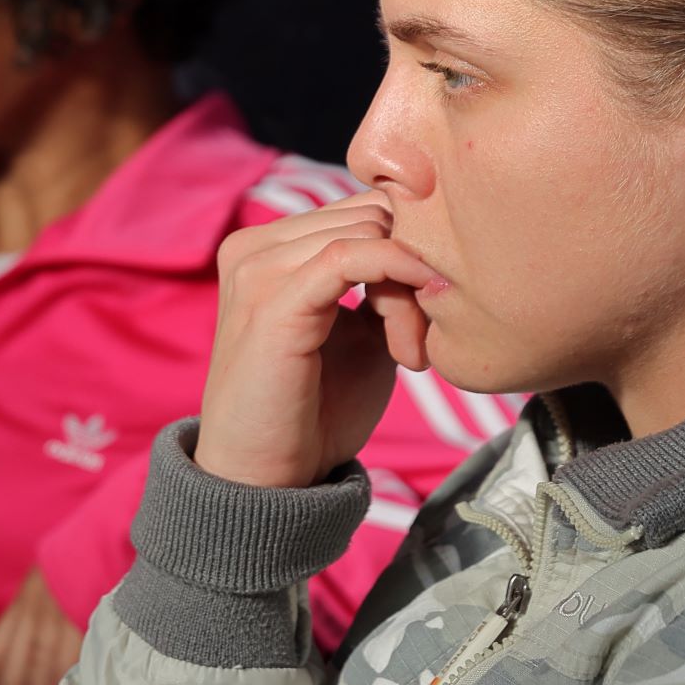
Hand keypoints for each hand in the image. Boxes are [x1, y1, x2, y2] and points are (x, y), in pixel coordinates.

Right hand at [195, 193, 441, 489]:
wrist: (264, 476)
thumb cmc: (314, 410)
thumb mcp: (360, 334)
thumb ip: (384, 285)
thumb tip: (427, 248)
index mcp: (269, 246)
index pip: (361, 208)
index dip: (408, 250)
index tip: (430, 315)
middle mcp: (255, 244)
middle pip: (369, 212)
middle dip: (412, 265)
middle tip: (419, 340)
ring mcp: (258, 266)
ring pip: (367, 230)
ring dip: (409, 289)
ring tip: (409, 354)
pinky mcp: (272, 299)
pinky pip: (351, 255)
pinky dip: (397, 276)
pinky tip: (409, 332)